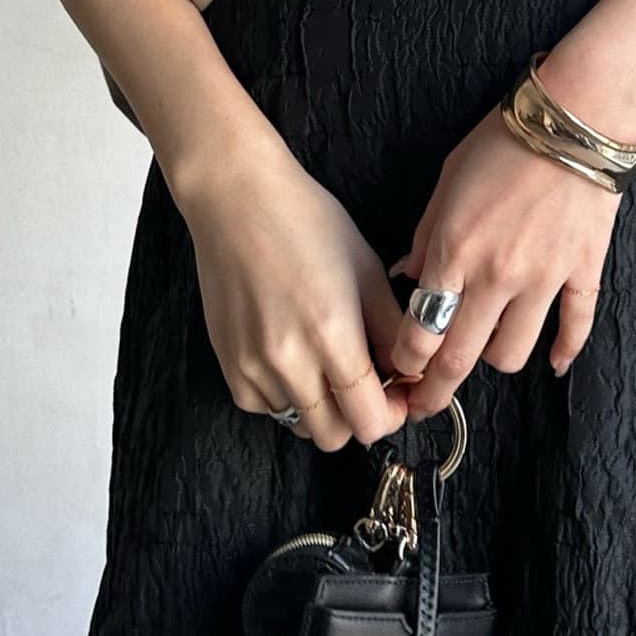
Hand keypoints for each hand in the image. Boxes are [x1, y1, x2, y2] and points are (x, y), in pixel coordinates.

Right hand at [166, 133, 409, 452]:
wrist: (238, 200)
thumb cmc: (307, 221)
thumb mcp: (366, 269)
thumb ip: (390, 329)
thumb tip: (407, 371)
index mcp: (332, 336)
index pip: (370, 420)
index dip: (393, 415)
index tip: (399, 395)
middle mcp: (289, 361)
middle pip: (335, 436)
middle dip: (360, 418)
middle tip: (369, 385)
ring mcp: (253, 367)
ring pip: (300, 425)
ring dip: (323, 409)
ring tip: (329, 367)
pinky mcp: (228, 363)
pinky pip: (265, 407)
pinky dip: (286, 397)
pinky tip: (295, 359)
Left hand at [385, 102, 622, 420]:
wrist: (573, 118)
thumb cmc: (503, 141)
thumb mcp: (447, 181)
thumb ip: (427, 236)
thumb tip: (412, 278)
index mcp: (455, 251)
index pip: (421, 331)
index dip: (406, 362)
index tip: (400, 371)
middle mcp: (497, 275)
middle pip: (462, 358)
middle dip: (436, 389)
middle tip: (426, 402)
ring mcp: (544, 280)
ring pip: (514, 354)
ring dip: (494, 360)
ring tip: (486, 349)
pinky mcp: (583, 273)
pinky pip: (575, 329)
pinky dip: (565, 352)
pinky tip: (555, 364)